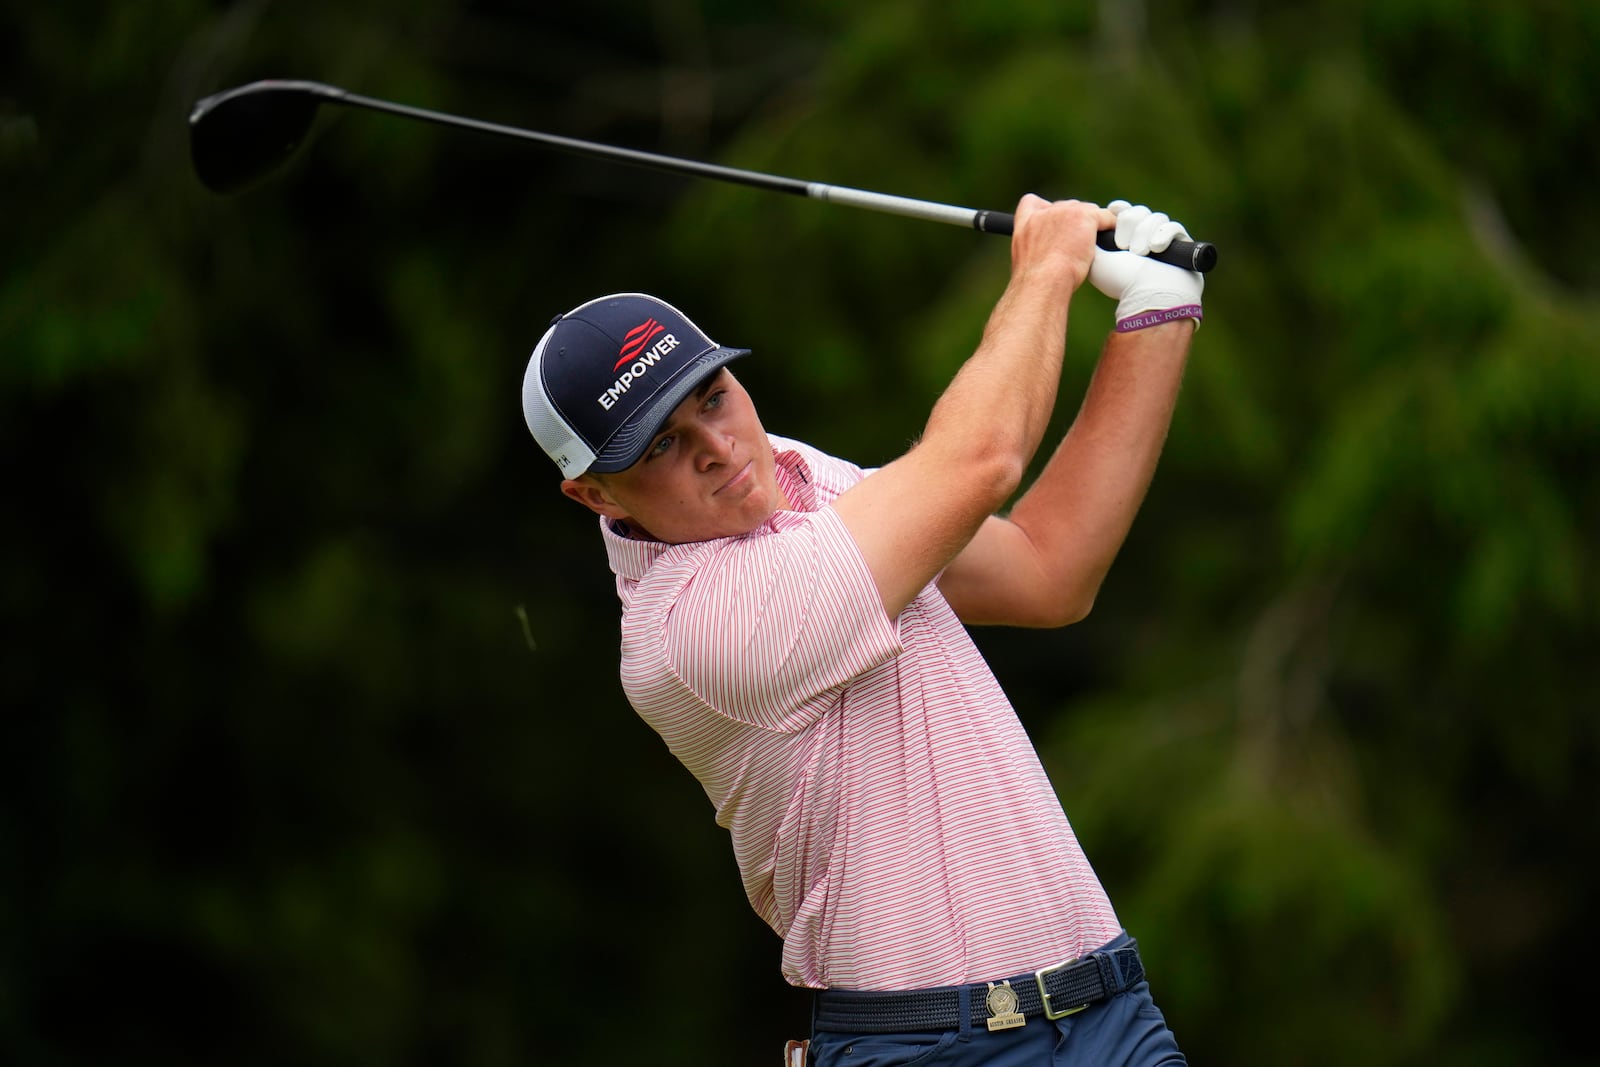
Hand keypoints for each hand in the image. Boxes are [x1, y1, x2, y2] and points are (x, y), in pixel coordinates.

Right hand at [1011, 195, 1116, 293]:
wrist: (1043, 282)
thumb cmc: (1037, 282)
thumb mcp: (1026, 261)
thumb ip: (1037, 248)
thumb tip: (1050, 253)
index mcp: (1026, 223)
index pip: (1031, 202)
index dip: (1046, 209)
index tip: (1055, 222)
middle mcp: (1044, 213)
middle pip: (1067, 206)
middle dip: (1075, 221)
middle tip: (1078, 244)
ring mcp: (1065, 212)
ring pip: (1088, 210)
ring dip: (1091, 226)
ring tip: (1090, 248)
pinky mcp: (1084, 217)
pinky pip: (1106, 217)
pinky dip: (1111, 226)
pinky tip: (1111, 240)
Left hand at [1088, 200, 1204, 331]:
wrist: (1147, 296)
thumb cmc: (1121, 281)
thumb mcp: (1097, 262)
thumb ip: (1091, 242)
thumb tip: (1087, 225)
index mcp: (1125, 238)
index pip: (1124, 211)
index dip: (1120, 210)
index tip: (1113, 211)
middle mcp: (1145, 237)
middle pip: (1138, 212)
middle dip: (1129, 224)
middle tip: (1122, 245)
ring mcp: (1164, 239)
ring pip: (1155, 218)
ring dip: (1144, 233)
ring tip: (1140, 253)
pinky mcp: (1182, 243)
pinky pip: (1174, 227)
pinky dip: (1164, 235)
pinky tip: (1156, 248)